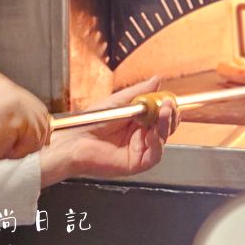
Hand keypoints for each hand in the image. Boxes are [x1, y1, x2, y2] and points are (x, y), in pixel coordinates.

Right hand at [0, 73, 48, 179]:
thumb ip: (5, 114)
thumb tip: (27, 126)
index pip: (30, 104)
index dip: (32, 125)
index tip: (28, 139)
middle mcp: (8, 87)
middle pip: (40, 113)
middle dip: (33, 135)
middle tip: (16, 149)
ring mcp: (13, 100)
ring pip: (39, 127)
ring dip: (24, 144)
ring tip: (1, 148)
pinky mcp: (17, 116)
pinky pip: (33, 139)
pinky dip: (20, 151)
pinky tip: (0, 150)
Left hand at [39, 77, 172, 187]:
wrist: (74, 139)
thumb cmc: (91, 122)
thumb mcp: (118, 102)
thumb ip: (139, 92)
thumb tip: (157, 80)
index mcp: (137, 122)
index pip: (160, 116)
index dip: (168, 108)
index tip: (171, 99)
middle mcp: (140, 137)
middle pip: (165, 129)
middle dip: (170, 116)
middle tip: (170, 105)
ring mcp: (138, 151)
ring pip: (161, 141)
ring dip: (166, 126)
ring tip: (164, 112)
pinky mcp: (135, 164)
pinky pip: (153, 156)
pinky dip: (156, 143)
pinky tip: (153, 132)